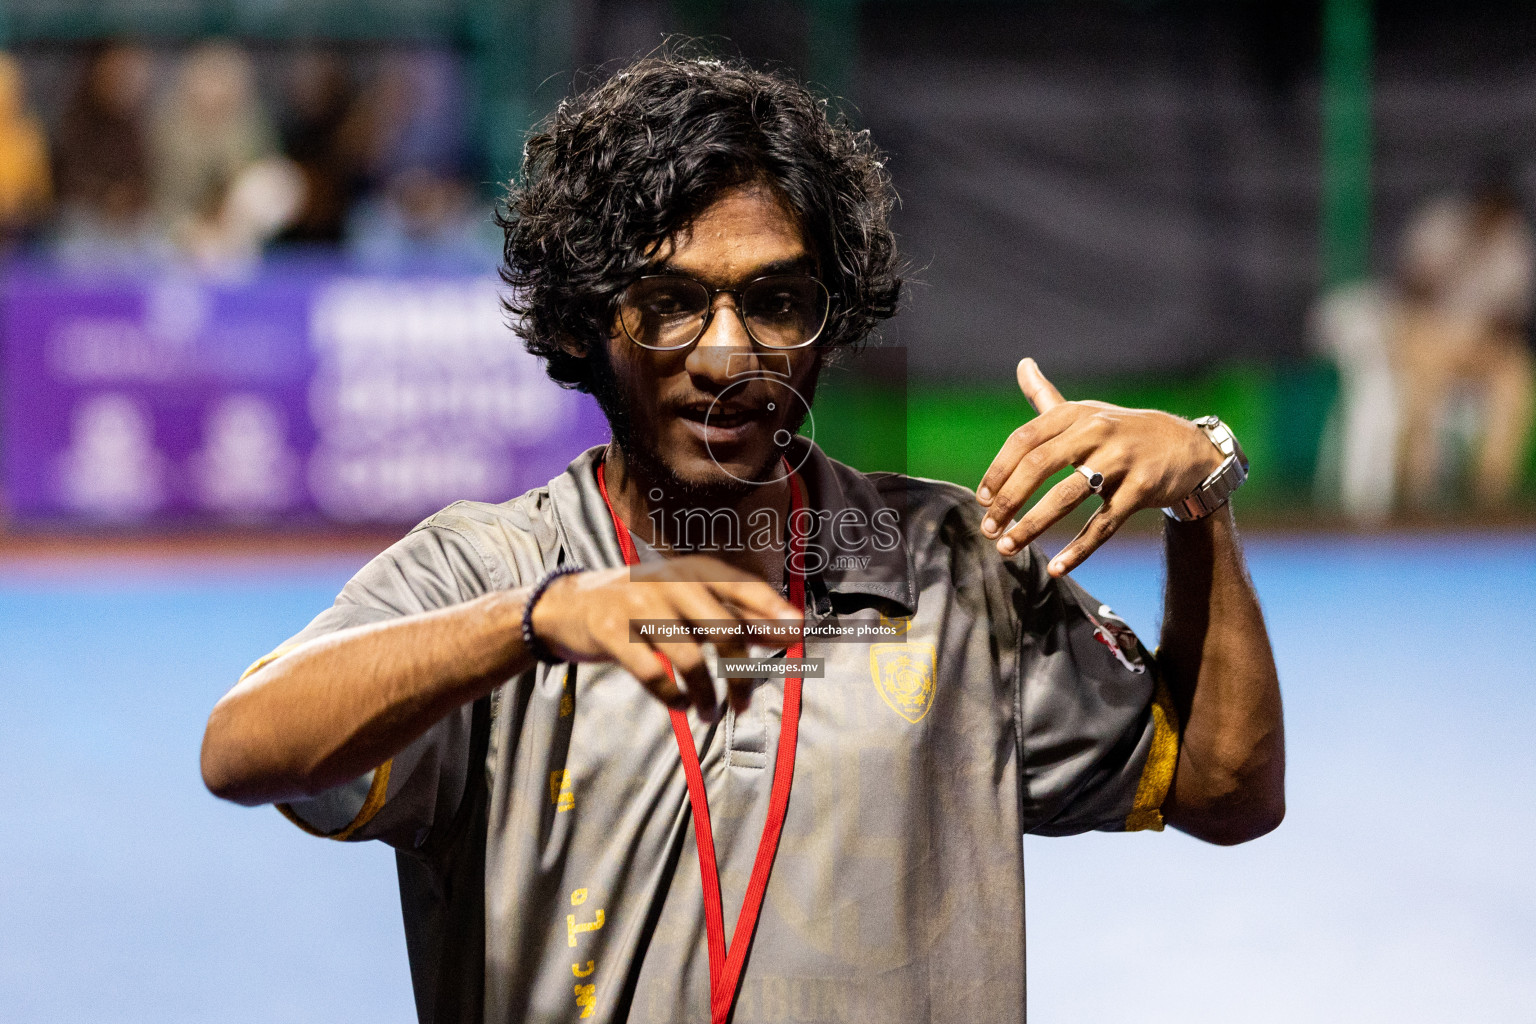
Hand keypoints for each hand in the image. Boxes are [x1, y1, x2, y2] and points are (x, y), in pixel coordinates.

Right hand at [529, 555, 801, 718]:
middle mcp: (671, 582)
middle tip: (743, 706)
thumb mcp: (689, 601)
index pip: (744, 588)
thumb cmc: (645, 606)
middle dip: (742, 674)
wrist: (570, 604)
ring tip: (708, 714)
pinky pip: (652, 673)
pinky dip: (672, 696)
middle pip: (724, 629)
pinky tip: (680, 705)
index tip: (797, 633)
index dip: (772, 610)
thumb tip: (791, 630)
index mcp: (695, 571)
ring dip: (705, 696)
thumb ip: (736, 614)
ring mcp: (639, 605)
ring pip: (691, 658)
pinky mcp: (611, 632)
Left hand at [976, 358, 1225, 575]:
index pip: (1025, 440)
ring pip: (1068, 497)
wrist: (1186, 448)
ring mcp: (1121, 459)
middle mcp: (1096, 431)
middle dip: (1009, 500)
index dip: (999, 471)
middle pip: (1040, 465)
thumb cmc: (1121, 432)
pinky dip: (1079, 549)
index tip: (981, 500)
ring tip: (1008, 548)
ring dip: (1033, 525)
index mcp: (1075, 414)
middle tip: (988, 529)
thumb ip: (1047, 396)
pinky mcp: (1142, 489)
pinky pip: (1104, 523)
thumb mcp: (1086, 412)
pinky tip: (1055, 567)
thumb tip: (1022, 364)